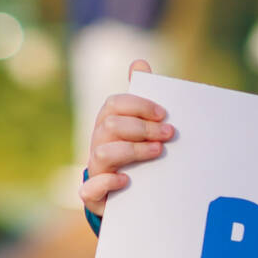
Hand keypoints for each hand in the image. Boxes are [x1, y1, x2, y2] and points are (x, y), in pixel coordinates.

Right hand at [79, 59, 174, 216]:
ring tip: (157, 152)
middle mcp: (98, 143)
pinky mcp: (94, 195)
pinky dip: (107, 182)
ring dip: (132, 150)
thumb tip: (139, 62)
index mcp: (108, 123)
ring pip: (101, 153)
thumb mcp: (142, 126)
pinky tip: (127, 180)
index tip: (164, 113)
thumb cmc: (137, 152)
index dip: (139, 105)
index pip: (114, 104)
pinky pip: (88, 189)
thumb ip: (142, 99)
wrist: (132, 194)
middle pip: (110, 125)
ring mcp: (94, 169)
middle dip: (142, 128)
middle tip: (169, 134)